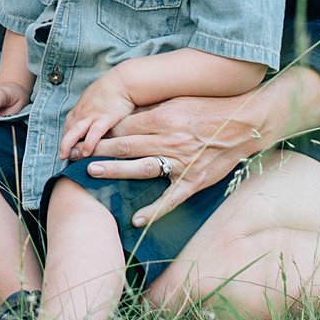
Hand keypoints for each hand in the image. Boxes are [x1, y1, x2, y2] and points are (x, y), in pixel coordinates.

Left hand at [59, 73, 134, 159]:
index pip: (68, 125)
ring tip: (67, 156)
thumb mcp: (96, 100)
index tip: (66, 148)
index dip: (66, 137)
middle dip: (64, 143)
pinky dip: (89, 142)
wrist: (124, 81)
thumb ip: (91, 112)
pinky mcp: (105, 118)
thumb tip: (90, 124)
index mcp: (81, 108)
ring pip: (76, 131)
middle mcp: (83, 112)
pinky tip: (87, 152)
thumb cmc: (112, 91)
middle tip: (62, 156)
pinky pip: (94, 132)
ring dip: (69, 144)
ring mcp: (93, 115)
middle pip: (69, 129)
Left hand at [84, 92, 267, 226]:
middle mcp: (169, 140)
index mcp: (163, 118)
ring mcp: (182, 162)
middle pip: (126, 145)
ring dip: (115, 171)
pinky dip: (154, 210)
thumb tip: (124, 116)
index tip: (84, 136)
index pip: (124, 126)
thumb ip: (152, 110)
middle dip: (99, 150)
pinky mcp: (194, 180)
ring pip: (141, 167)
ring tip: (92, 173)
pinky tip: (136, 218)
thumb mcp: (177, 101)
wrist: (244, 122)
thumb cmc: (208, 108)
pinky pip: (171, 198)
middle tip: (75, 154)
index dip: (102, 132)